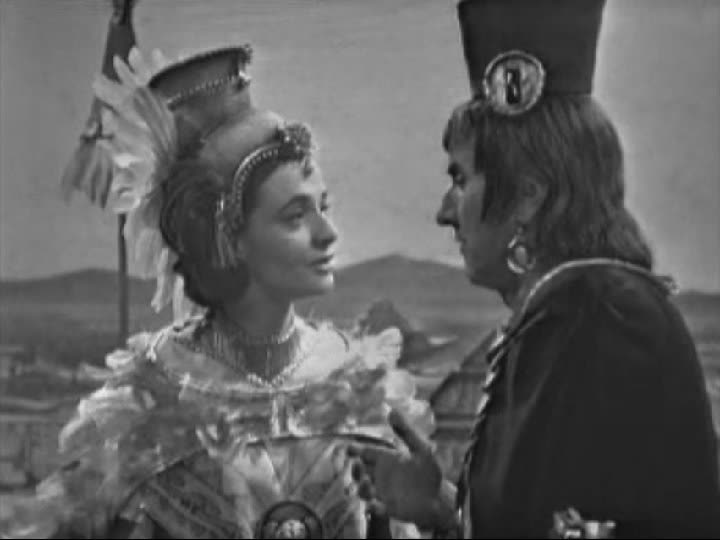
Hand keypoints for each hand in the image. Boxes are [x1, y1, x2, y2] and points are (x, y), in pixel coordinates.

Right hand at [347, 409, 449, 528]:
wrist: (441, 498)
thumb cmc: (430, 472)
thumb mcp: (421, 448)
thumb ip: (406, 431)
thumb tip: (392, 410)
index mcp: (388, 459)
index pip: (367, 452)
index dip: (355, 450)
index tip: (348, 448)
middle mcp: (382, 475)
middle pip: (360, 471)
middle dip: (355, 469)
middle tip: (357, 466)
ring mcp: (383, 492)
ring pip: (364, 489)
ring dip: (362, 488)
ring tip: (367, 484)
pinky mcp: (388, 508)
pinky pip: (376, 508)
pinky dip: (373, 507)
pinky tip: (375, 505)